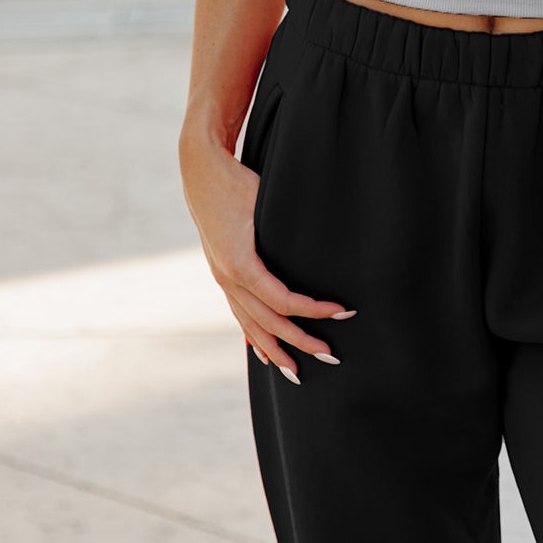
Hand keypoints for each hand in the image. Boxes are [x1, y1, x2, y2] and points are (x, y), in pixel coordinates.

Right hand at [178, 130, 355, 381]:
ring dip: (274, 349)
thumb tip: (321, 246)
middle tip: (331, 356)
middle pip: (268, 322)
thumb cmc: (238, 182)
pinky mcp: (221, 273)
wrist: (200, 170)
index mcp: (240, 264)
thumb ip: (285, 230)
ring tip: (296, 372)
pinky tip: (260, 352)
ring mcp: (222, 278)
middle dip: (300, 341)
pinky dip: (251, 335)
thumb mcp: (264, 202)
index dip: (313, 311)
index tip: (341, 312)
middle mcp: (228, 278)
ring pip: (250, 324)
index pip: (283, 301)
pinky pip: (238, 313)